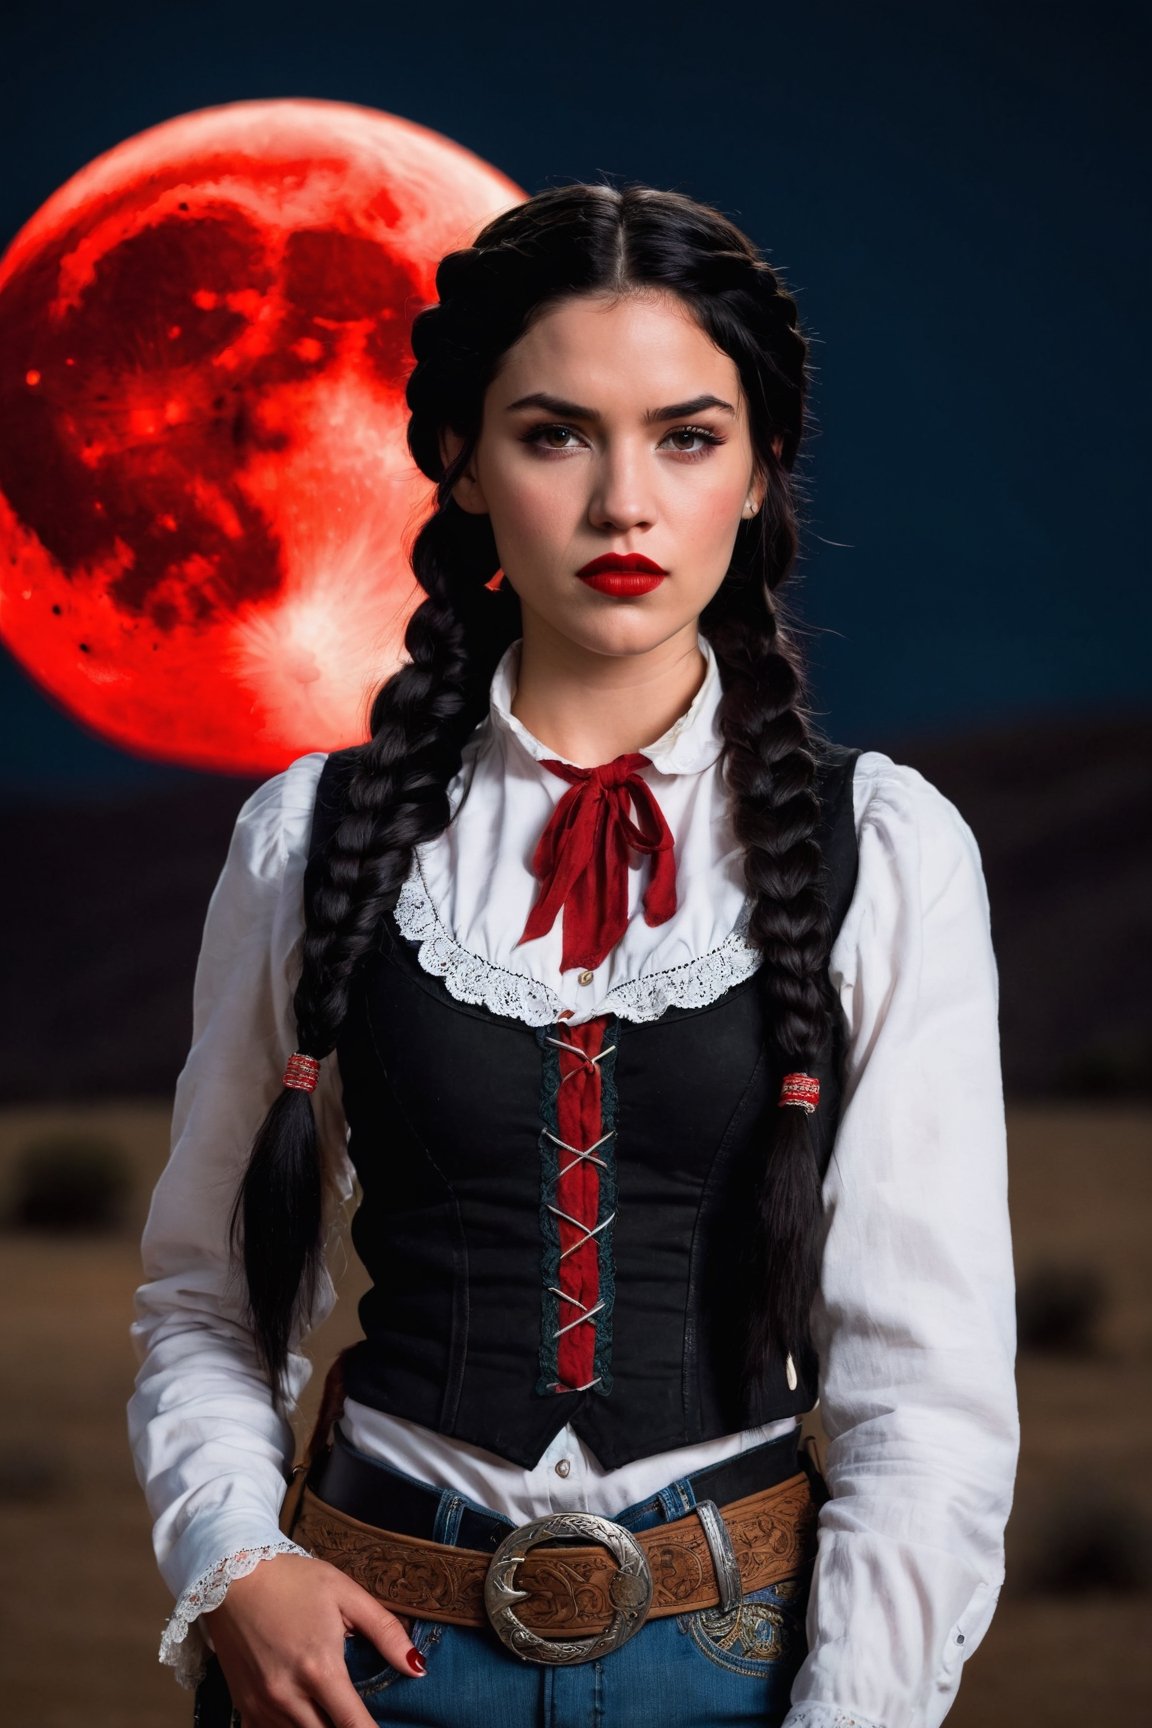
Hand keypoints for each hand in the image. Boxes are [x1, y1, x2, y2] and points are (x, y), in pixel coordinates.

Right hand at [203, 1551, 424, 1726]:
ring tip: (333, 1710)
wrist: (231, 1575)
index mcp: (320, 1669)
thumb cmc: (293, 1581)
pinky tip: (303, 1716)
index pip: (354, 1726)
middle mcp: (289, 1696)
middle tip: (359, 1717)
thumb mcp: (345, 1594)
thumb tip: (417, 1667)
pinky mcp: (244, 1707)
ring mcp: (263, 1706)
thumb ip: (385, 1631)